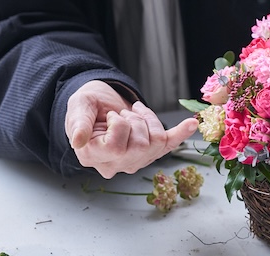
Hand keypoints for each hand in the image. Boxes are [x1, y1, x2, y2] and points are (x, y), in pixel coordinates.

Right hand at [65, 80, 197, 177]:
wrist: (98, 105)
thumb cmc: (87, 106)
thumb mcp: (78, 107)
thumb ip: (78, 123)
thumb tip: (78, 140)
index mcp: (93, 156)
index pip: (116, 147)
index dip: (119, 125)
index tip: (112, 116)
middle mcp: (114, 165)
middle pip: (141, 146)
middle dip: (135, 120)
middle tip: (121, 112)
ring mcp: (133, 161)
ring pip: (156, 143)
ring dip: (148, 120)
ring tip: (132, 113)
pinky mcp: (148, 151)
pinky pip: (168, 145)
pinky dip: (180, 134)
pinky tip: (191, 124)